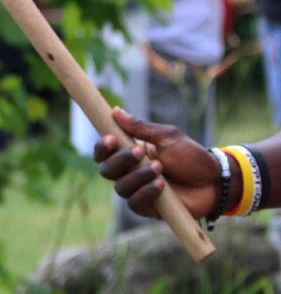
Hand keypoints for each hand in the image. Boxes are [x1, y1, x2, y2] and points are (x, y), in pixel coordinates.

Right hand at [92, 107, 220, 219]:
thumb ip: (141, 128)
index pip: (104, 151)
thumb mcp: (168, 137)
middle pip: (106, 170)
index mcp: (130, 153)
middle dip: (120, 161)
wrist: (215, 181)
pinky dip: (145, 193)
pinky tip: (161, 185)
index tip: (112, 139)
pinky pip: (134, 203)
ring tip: (160, 169)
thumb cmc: (192, 157)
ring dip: (137, 176)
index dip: (102, 146)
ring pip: (120, 187)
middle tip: (140, 153)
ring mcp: (138, 190)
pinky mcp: (148, 207)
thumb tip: (115, 111)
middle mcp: (129, 172)